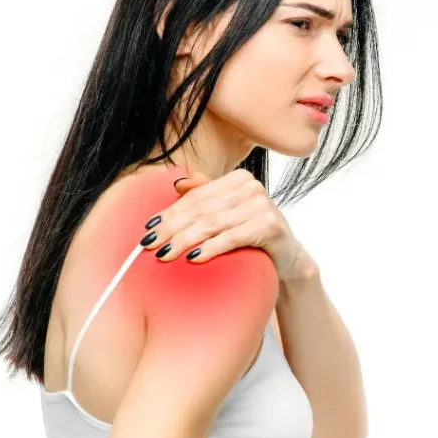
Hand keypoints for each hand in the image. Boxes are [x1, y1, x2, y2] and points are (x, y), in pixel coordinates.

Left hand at [141, 167, 314, 284]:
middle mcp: (251, 187)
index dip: (170, 212)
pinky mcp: (270, 225)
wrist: (289, 258)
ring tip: (165, 255)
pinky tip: (194, 258)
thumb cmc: (254, 236)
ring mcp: (262, 205)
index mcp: (239, 179)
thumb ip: (207, 195)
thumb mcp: (230, 213)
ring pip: (212, 223)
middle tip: (150, 245)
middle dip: (171, 228)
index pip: (196, 196)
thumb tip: (177, 184)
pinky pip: (232, 237)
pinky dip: (211, 248)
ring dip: (184, 240)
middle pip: (201, 209)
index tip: (148, 229)